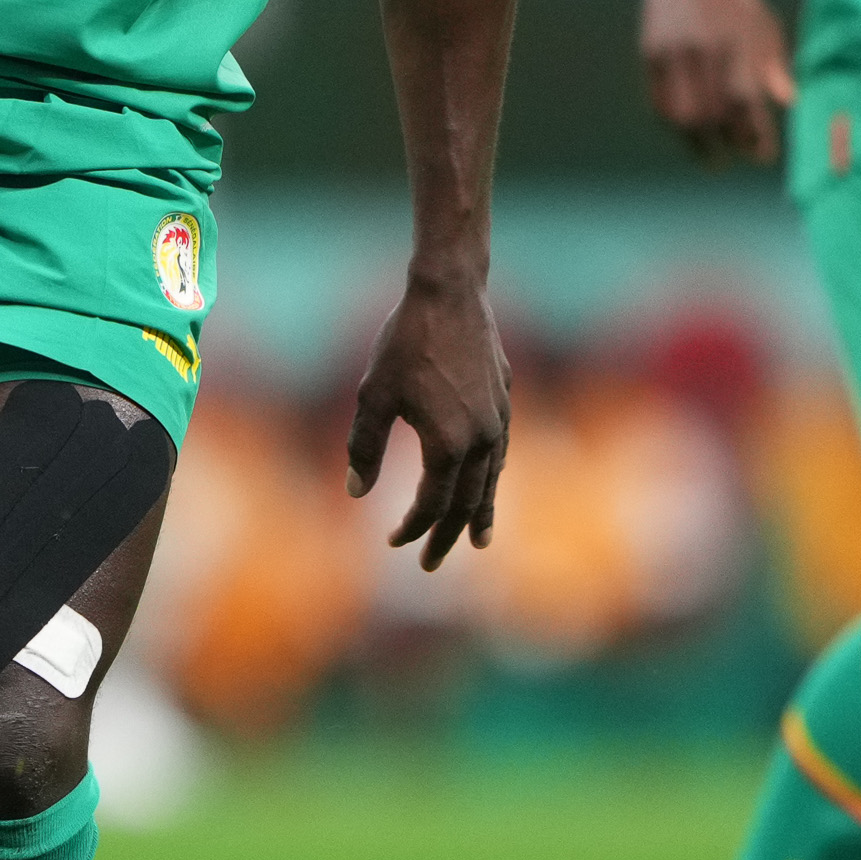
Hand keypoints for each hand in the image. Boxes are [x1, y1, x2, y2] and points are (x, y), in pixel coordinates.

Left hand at [347, 268, 511, 571]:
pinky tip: (486, 484)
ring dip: (480, 514)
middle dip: (446, 536)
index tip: (393, 542)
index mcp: (449, 445)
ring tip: (478, 542)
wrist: (450, 294)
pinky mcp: (505, 402)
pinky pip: (500, 454)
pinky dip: (492, 478)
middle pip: (466, 503)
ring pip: (491, 481)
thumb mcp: (373, 396)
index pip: (431, 503)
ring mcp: (499, 421)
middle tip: (431, 565)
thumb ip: (364, 448)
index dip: (412, 527)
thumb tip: (355, 492)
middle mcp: (483, 440)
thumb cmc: (405, 343)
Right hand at [638, 0, 792, 167]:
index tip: (764, 154)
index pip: (745, 103)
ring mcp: (673, 54)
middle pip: (713, 114)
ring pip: (682, 114)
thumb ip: (775, 66)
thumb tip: (790, 102)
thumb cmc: (733, 2)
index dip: (754, 135)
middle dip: (726, 143)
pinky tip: (687, 133)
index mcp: (736, 43)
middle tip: (735, 158)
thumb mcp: (764, 27)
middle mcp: (703, 50)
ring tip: (709, 156)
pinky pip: (659, 102)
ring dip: (696, 142)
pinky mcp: (651, 55)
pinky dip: (674, 124)